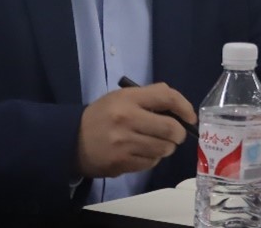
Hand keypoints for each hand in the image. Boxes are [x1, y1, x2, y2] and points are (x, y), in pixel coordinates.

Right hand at [75, 82, 196, 177]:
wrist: (70, 139)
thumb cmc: (102, 115)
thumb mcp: (122, 97)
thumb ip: (149, 98)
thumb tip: (180, 110)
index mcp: (128, 99)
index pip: (167, 97)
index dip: (185, 107)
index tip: (191, 117)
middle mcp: (127, 119)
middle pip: (171, 128)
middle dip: (179, 133)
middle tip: (177, 134)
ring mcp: (124, 143)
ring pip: (163, 148)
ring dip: (167, 147)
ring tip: (159, 144)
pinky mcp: (121, 163)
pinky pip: (150, 162)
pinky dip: (153, 159)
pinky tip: (144, 153)